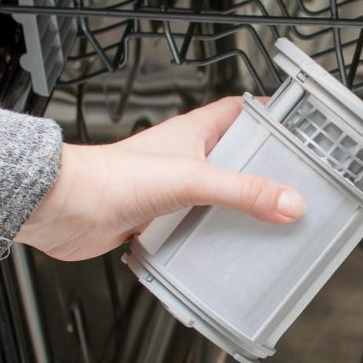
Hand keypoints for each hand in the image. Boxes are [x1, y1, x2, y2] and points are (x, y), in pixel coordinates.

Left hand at [15, 96, 306, 260]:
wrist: (63, 210)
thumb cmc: (109, 178)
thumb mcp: (190, 180)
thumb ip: (242, 191)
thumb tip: (288, 201)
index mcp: (193, 133)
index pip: (240, 112)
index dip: (270, 117)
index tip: (299, 131)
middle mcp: (183, 159)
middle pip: (234, 159)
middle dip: (263, 171)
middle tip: (294, 185)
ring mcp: (171, 191)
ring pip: (216, 196)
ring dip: (238, 209)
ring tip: (269, 222)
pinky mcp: (158, 221)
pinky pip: (195, 227)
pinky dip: (211, 239)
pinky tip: (226, 251)